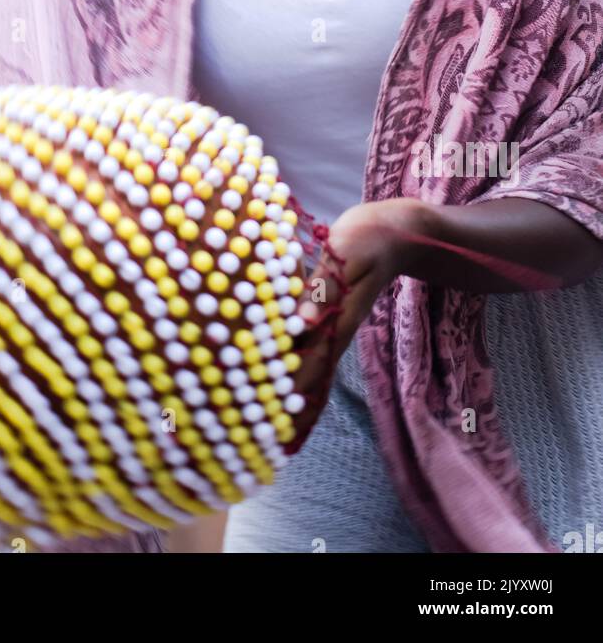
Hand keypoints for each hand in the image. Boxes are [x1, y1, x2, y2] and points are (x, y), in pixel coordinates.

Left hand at [285, 198, 429, 448]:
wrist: (397, 232)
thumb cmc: (367, 236)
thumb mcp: (346, 252)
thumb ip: (323, 287)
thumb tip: (303, 322)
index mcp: (336, 317)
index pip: (312, 365)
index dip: (294, 394)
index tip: (277, 425)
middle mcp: (336, 327)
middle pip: (314, 376)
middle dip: (294, 407)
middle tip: (273, 441)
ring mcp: (337, 322)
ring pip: (316, 367)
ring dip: (300, 394)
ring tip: (283, 425)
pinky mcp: (334, 312)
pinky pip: (317, 349)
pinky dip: (306, 370)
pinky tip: (292, 380)